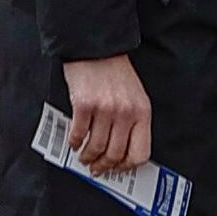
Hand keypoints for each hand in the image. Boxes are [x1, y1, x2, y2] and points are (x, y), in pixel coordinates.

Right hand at [63, 54, 152, 172]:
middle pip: (115, 154)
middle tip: (96, 168)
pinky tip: (74, 142)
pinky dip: (75, 143)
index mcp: (142, 112)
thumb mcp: (134, 96)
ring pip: (96, 148)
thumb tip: (120, 152)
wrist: (96, 46)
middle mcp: (125, 112)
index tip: (118, 169)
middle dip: (104, 166)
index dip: (127, 166)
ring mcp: (105, 109)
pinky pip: (79, 134)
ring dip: (87, 157)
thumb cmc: (115, 71)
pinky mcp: (84, 104)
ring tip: (84, 157)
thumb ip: (132, 122)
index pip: (140, 153)